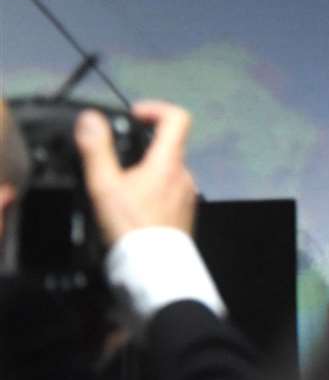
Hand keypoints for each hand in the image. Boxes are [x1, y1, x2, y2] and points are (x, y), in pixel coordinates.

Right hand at [75, 100, 197, 246]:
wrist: (153, 270)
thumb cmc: (130, 225)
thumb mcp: (105, 186)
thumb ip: (97, 151)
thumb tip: (90, 118)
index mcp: (170, 161)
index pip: (178, 117)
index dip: (156, 109)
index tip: (133, 116)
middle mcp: (185, 173)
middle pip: (169, 145)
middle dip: (143, 145)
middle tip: (115, 157)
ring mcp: (188, 194)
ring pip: (168, 170)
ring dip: (147, 170)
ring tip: (119, 185)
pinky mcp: (185, 213)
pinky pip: (170, 190)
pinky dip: (153, 189)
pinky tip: (132, 207)